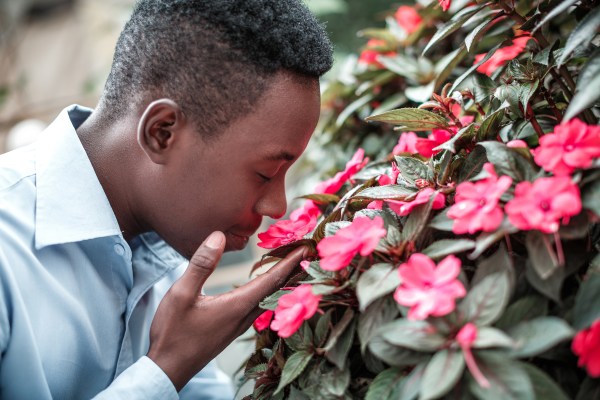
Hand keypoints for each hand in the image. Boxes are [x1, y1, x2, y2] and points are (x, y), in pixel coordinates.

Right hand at [147, 231, 306, 390]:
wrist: (168, 368)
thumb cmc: (173, 332)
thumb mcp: (182, 294)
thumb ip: (201, 264)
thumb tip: (219, 235)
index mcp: (238, 305)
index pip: (271, 280)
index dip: (289, 262)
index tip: (306, 247)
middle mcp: (245, 315)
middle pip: (277, 289)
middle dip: (293, 268)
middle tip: (307, 251)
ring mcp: (240, 324)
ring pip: (269, 298)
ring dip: (282, 279)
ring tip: (292, 263)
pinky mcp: (233, 328)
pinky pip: (259, 305)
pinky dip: (269, 290)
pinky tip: (265, 286)